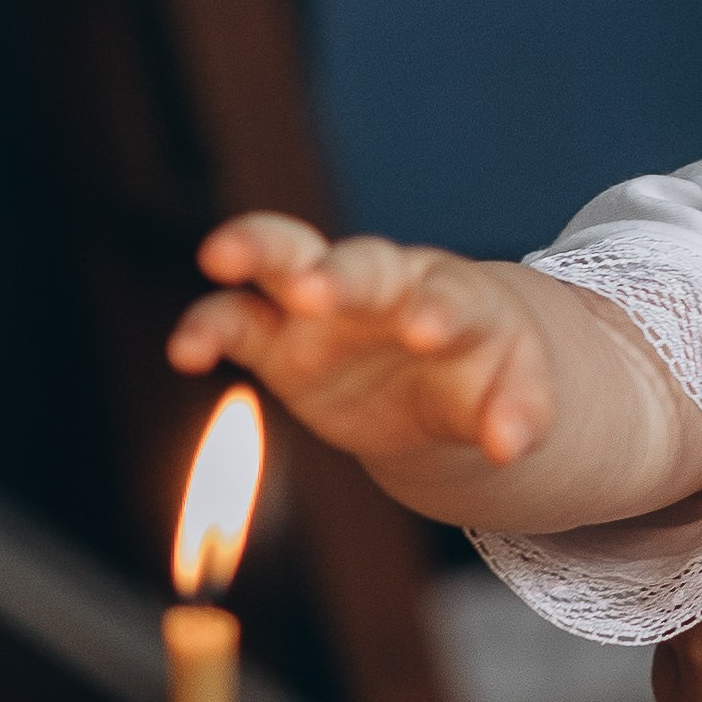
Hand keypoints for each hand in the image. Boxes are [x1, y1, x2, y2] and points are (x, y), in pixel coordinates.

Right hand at [170, 212, 563, 466]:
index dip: (436, 310)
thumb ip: (517, 415)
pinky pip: (235, 320)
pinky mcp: (278, 337)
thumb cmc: (485, 373)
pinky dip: (207, 327)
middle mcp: (384, 287)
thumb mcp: (517, 396)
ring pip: (284, 256)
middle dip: (337, 275)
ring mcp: (324, 305)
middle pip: (360, 265)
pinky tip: (184, 353)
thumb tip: (509, 450)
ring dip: (254, 252)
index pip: (450, 296)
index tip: (425, 331)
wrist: (445, 375)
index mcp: (453, 297)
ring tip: (219, 257)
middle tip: (315, 289)